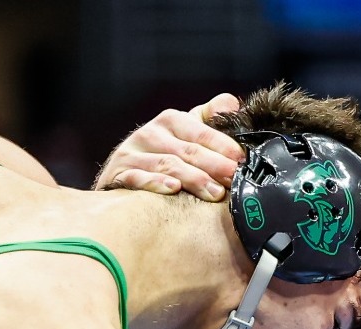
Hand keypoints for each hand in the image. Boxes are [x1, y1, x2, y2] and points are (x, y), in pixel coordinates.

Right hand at [93, 93, 244, 200]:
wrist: (122, 174)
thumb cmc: (162, 154)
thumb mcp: (185, 132)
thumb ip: (209, 119)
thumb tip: (234, 104)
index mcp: (170, 120)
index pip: (200, 132)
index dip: (223, 146)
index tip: (241, 160)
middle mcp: (150, 134)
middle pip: (187, 151)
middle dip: (214, 165)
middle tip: (234, 178)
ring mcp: (132, 154)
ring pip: (168, 165)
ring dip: (194, 179)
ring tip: (215, 193)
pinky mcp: (119, 175)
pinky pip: (138, 179)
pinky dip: (155, 183)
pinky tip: (173, 189)